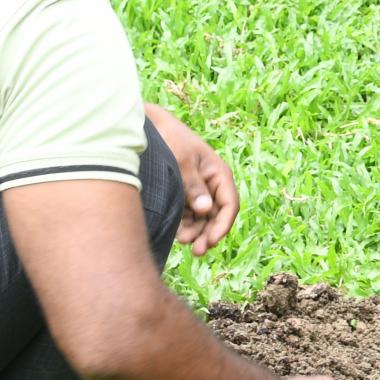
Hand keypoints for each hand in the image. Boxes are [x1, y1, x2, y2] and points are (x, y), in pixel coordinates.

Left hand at [148, 103, 242, 254]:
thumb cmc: (171, 141)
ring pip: (203, 218)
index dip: (222, 225)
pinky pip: (190, 215)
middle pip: (217, 215)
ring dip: (197, 232)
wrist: (150, 127)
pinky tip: (177, 234)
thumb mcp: (183, 163)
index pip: (229, 205)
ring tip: (183, 242)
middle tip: (196, 251)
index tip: (211, 241)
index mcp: (218, 174)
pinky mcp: (184, 194)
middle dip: (209, 234)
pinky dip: (186, 226)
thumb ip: (194, 187)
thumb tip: (206, 210)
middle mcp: (211, 184)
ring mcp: (198, 190)